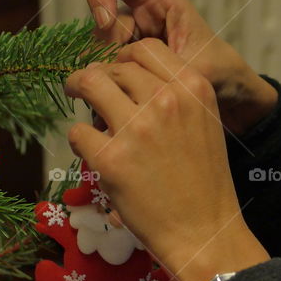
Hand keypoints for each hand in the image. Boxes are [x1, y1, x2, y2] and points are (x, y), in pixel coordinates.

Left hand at [65, 39, 269, 280]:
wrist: (204, 231)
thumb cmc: (203, 180)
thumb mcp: (203, 122)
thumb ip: (173, 94)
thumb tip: (126, 76)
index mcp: (193, 88)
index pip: (146, 48)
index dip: (124, 57)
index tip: (114, 70)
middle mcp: (165, 100)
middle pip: (114, 66)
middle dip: (97, 75)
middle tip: (87, 87)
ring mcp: (137, 129)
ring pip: (89, 84)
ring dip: (78, 89)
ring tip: (76, 98)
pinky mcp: (111, 159)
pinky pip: (78, 132)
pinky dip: (80, 139)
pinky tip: (91, 150)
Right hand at [86, 0, 277, 133]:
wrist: (229, 98)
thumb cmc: (220, 72)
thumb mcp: (195, 64)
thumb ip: (156, 66)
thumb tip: (108, 71)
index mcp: (159, 0)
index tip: (105, 22)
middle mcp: (138, 15)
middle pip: (100, 18)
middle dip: (104, 47)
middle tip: (120, 75)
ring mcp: (128, 40)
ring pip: (96, 47)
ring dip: (103, 71)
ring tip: (124, 96)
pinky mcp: (122, 65)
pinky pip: (100, 69)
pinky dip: (104, 87)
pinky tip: (117, 103)